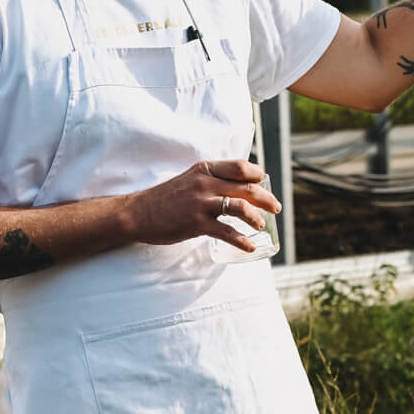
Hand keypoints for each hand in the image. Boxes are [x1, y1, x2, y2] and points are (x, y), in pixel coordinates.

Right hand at [121, 159, 280, 252]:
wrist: (138, 213)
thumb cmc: (165, 198)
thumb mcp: (189, 179)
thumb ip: (210, 179)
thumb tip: (235, 186)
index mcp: (205, 169)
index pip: (240, 166)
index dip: (257, 174)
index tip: (264, 182)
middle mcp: (205, 183)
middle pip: (247, 186)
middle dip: (266, 198)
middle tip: (275, 208)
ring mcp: (201, 203)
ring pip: (240, 206)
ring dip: (256, 217)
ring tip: (262, 225)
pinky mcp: (197, 223)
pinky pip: (226, 231)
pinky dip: (241, 240)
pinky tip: (249, 247)